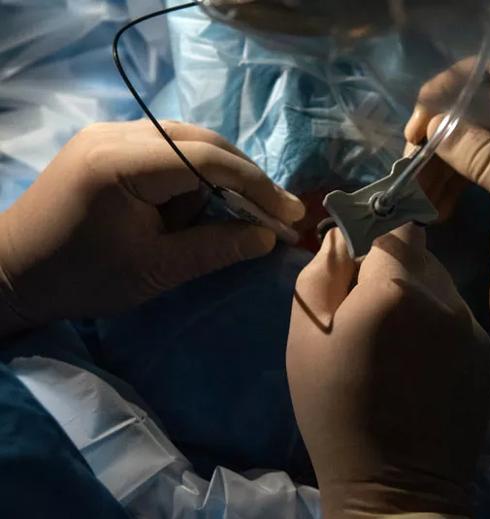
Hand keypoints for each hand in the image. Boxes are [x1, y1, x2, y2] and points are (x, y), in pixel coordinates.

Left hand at [0, 120, 304, 332]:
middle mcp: (114, 133)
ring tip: (237, 212)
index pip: (207, 160)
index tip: (290, 214)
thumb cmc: (81, 278)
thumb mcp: (155, 270)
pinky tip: (199, 201)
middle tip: (275, 212)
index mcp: (121, 163)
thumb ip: (215, 248)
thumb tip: (268, 237)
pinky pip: (165, 147)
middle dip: (243, 177)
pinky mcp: (105, 143)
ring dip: (218, 174)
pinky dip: (192, 173)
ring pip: (187, 139)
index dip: (257, 185)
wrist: (12, 272)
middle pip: (201, 140)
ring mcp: (107, 132)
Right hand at [287, 225, 489, 517]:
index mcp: (394, 290)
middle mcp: (444, 299)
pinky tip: (421, 363)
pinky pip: (458, 317)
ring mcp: (472, 328)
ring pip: (442, 284)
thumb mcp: (305, 337)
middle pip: (420, 253)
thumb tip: (344, 235)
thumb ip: (322, 272)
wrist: (394, 486)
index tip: (356, 262)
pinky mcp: (487, 355)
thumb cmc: (334, 410)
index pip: (393, 226)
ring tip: (397, 341)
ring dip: (419, 295)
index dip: (371, 237)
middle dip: (394, 267)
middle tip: (369, 309)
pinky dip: (439, 325)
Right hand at [406, 63, 489, 345]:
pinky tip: (447, 204)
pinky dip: (461, 175)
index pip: (482, 81)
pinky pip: (486, 158)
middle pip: (475, 108)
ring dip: (446, 161)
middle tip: (414, 176)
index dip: (442, 100)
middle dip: (438, 136)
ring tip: (428, 201)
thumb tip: (438, 127)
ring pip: (476, 135)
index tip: (415, 136)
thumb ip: (486, 157)